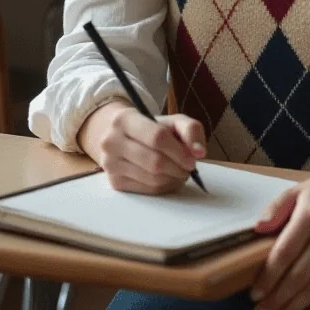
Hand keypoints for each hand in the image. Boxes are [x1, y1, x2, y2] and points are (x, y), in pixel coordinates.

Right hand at [77, 101, 206, 194]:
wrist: (122, 137)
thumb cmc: (151, 128)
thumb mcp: (172, 121)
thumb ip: (191, 129)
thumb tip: (199, 152)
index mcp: (124, 119)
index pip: (156, 137)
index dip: (179, 151)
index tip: (192, 159)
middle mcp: (111, 141)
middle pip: (155, 162)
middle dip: (178, 167)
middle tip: (188, 167)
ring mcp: (110, 164)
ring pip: (152, 178)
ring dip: (173, 178)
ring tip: (179, 171)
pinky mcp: (115, 182)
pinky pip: (148, 190)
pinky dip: (164, 186)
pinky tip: (167, 177)